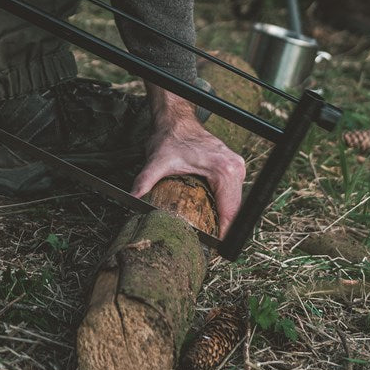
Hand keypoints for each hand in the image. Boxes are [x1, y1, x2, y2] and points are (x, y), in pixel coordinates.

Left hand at [130, 84, 246, 233]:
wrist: (177, 119)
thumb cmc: (170, 138)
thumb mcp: (156, 162)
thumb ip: (144, 180)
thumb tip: (133, 197)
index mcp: (223, 169)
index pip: (230, 211)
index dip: (224, 233)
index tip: (216, 249)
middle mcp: (235, 167)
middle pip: (235, 210)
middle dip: (224, 229)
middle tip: (210, 248)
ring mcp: (236, 167)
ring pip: (235, 203)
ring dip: (225, 219)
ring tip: (211, 235)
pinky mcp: (233, 167)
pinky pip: (232, 194)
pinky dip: (223, 207)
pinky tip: (211, 216)